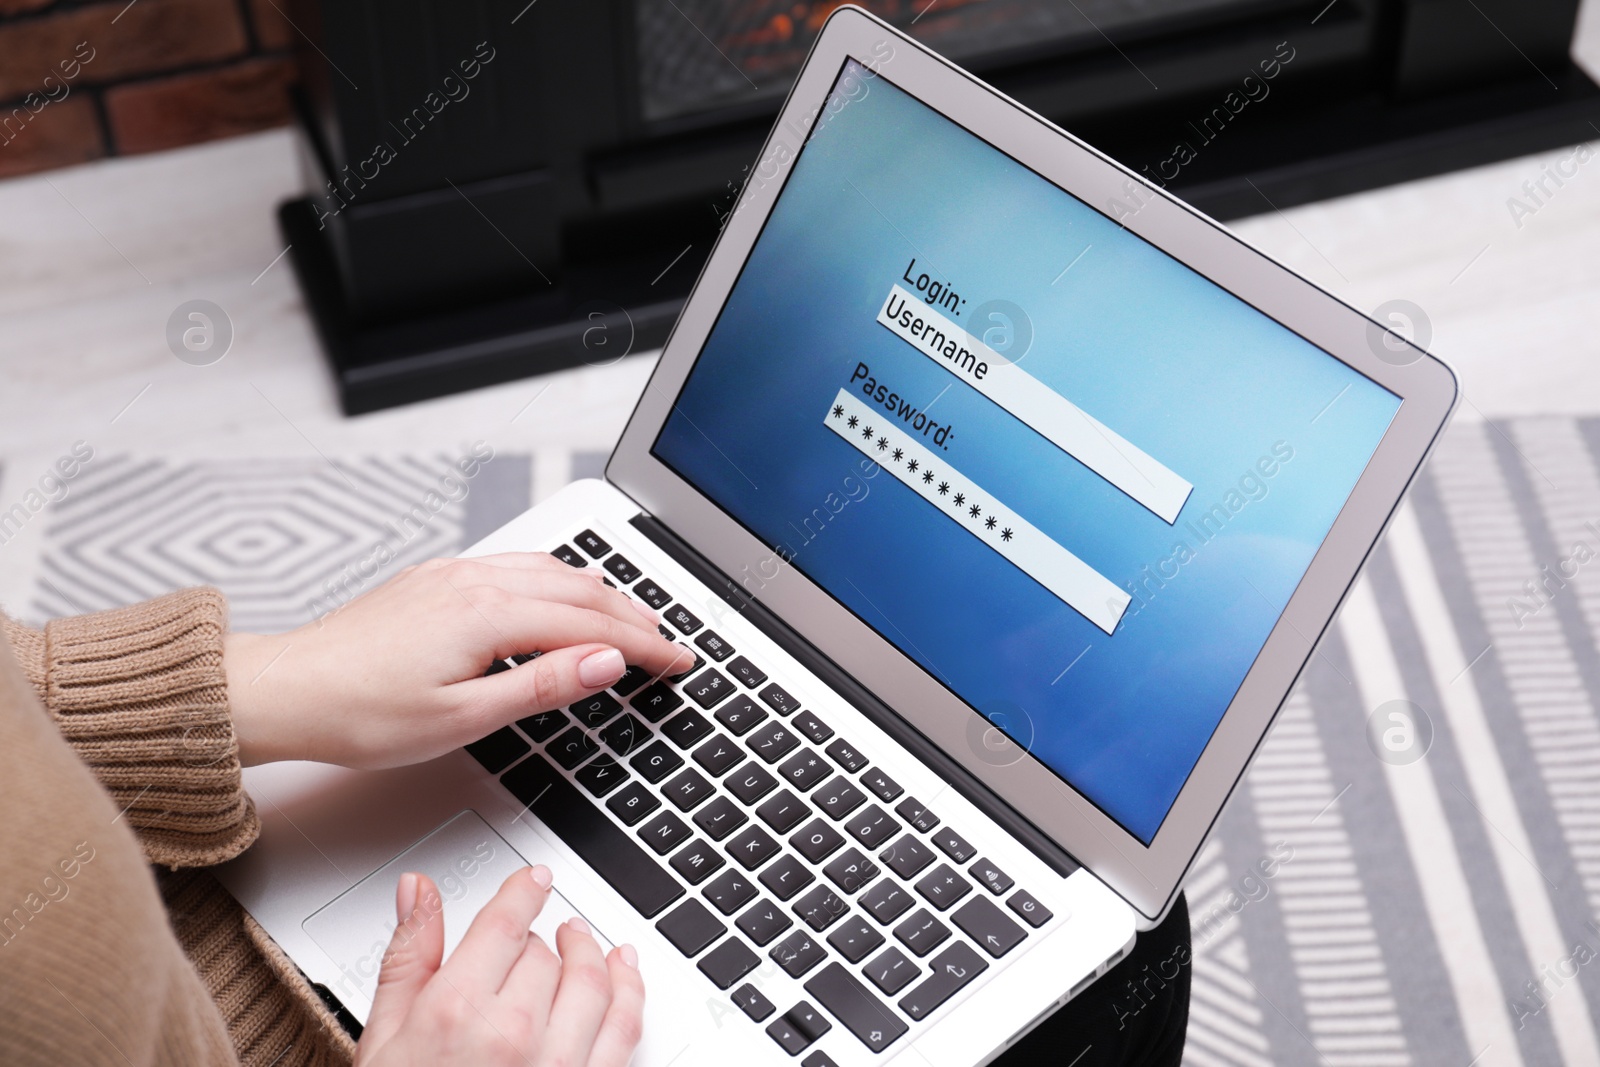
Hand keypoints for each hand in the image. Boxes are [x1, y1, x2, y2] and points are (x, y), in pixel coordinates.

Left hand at [224, 553, 693, 767]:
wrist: (284, 691)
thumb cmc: (359, 714)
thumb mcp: (462, 718)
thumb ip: (542, 686)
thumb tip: (606, 661)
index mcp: (488, 614)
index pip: (593, 626)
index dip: (645, 646)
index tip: (679, 660)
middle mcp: (475, 582)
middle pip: (579, 591)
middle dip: (633, 617)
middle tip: (669, 643)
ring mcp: (453, 575)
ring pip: (550, 571)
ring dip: (598, 594)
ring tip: (630, 618)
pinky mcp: (435, 580)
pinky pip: (517, 566)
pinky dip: (558, 581)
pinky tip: (559, 594)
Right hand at [355, 866, 643, 1066]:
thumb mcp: (384, 1037)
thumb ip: (410, 956)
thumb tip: (419, 891)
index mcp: (456, 1010)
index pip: (505, 923)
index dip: (523, 892)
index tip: (534, 881)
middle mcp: (512, 1034)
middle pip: (542, 953)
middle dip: (536, 940)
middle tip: (530, 938)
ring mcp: (556, 1065)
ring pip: (590, 980)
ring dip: (590, 951)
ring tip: (583, 940)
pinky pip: (624, 1026)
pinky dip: (629, 989)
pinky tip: (624, 972)